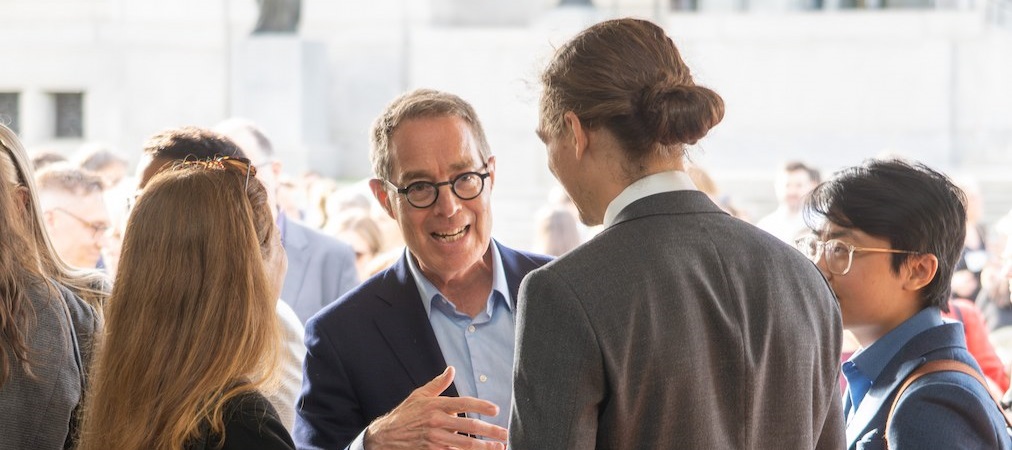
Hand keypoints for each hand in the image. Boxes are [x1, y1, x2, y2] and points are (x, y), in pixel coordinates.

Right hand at [364, 366, 506, 449]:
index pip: (463, 403)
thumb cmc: (404, 415)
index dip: (481, 406)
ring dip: (484, 447)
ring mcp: (435, 440)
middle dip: (490, 430)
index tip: (495, 409)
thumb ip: (438, 384)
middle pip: (469, 426)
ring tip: (499, 447)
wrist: (384, 437)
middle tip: (505, 433)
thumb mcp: (419, 396)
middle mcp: (436, 422)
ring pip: (465, 444)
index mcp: (435, 406)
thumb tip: (452, 370)